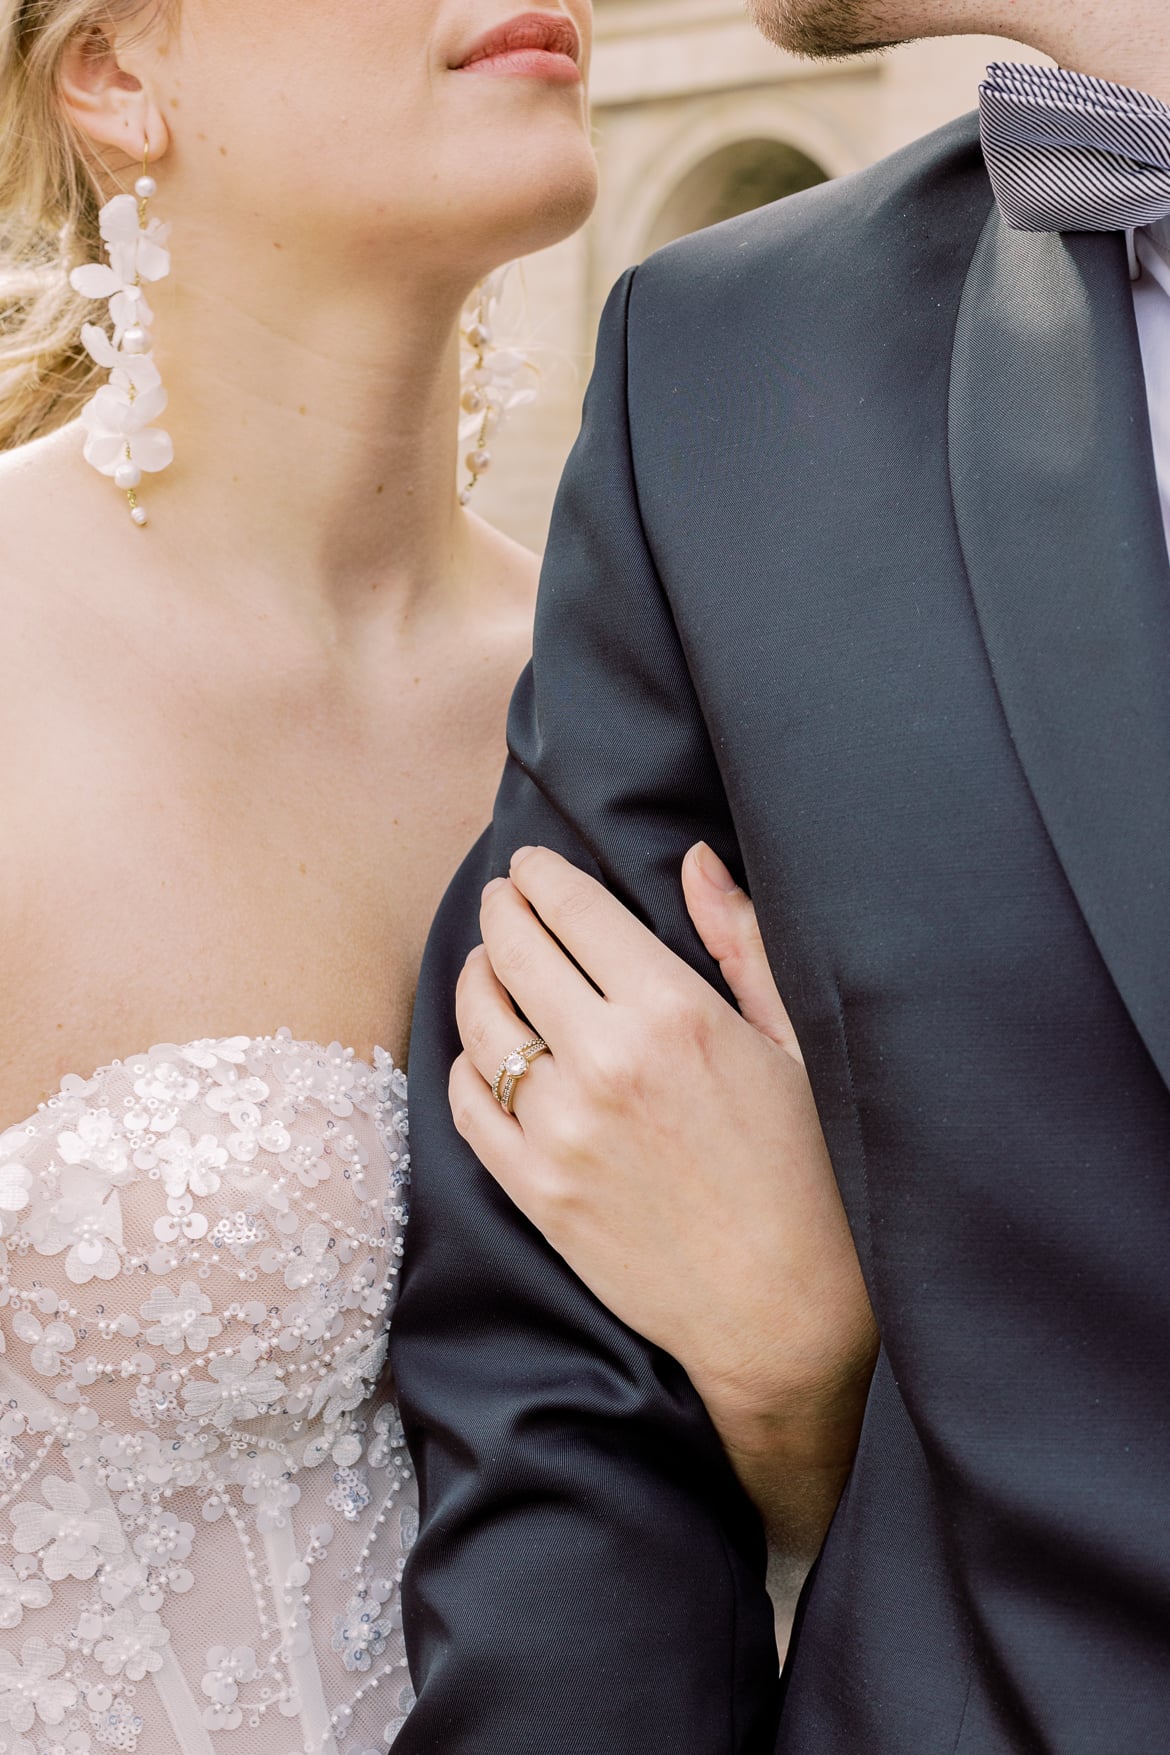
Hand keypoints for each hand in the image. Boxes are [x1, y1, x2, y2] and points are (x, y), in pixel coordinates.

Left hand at [451, 843, 876, 1563]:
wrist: (784, 1313)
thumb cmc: (808, 1172)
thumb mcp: (795, 1044)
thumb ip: (740, 942)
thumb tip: (695, 859)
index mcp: (674, 1015)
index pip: (575, 911)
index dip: (541, 875)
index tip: (530, 864)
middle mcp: (605, 1064)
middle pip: (514, 954)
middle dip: (502, 911)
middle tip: (503, 897)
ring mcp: (560, 1131)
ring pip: (480, 1024)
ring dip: (476, 978)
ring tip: (488, 964)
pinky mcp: (535, 1192)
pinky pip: (468, 1105)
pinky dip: (466, 1065)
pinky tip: (484, 1051)